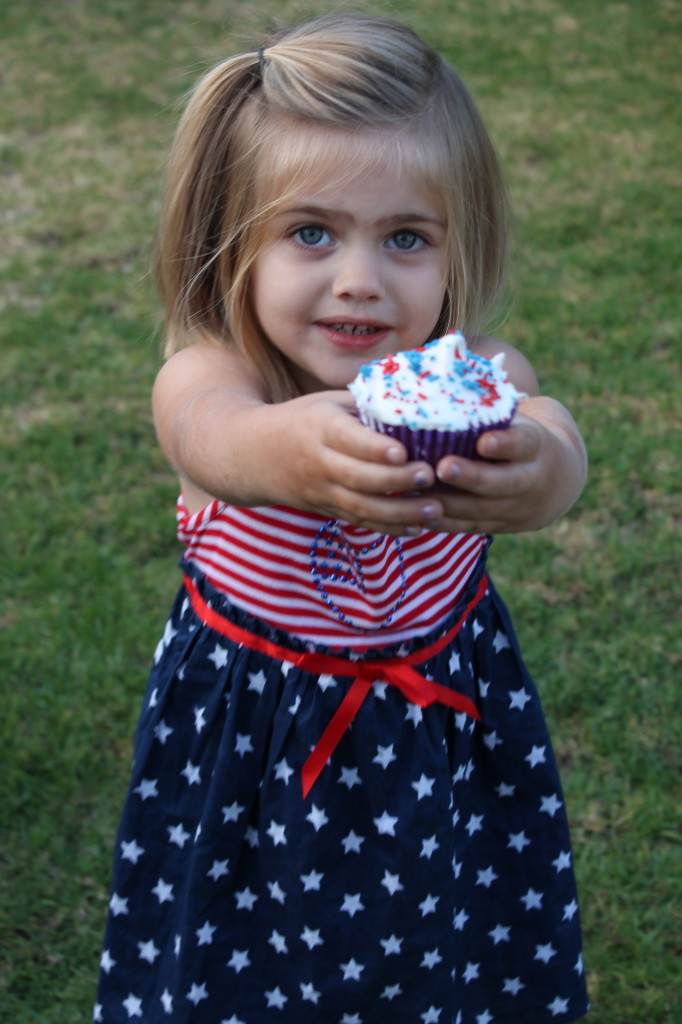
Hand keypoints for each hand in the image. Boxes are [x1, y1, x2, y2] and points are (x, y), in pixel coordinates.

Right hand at [268, 391, 443, 534]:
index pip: (348, 439)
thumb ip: (364, 404)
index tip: (403, 451)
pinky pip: (358, 521)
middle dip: (396, 480)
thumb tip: (413, 401)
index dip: (374, 448)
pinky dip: (388, 527)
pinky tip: (416, 528)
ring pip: (361, 507)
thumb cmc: (300, 420)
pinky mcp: (325, 510)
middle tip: (430, 476)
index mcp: (319, 427)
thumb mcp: (325, 401)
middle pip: (358, 477)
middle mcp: (318, 462)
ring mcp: (321, 491)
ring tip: (435, 509)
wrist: (253, 455)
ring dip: (400, 512)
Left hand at [431, 400, 586, 534]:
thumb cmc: (521, 439)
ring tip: (419, 492)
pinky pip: (472, 527)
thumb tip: (439, 383)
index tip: (483, 441)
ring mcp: (517, 507)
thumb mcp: (518, 422)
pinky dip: (447, 522)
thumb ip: (489, 413)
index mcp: (535, 446)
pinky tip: (422, 514)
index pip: (522, 443)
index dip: (504, 444)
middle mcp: (531, 479)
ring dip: (450, 503)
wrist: (558, 480)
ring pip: (483, 509)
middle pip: (502, 483)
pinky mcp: (502, 525)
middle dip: (471, 477)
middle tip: (442, 468)